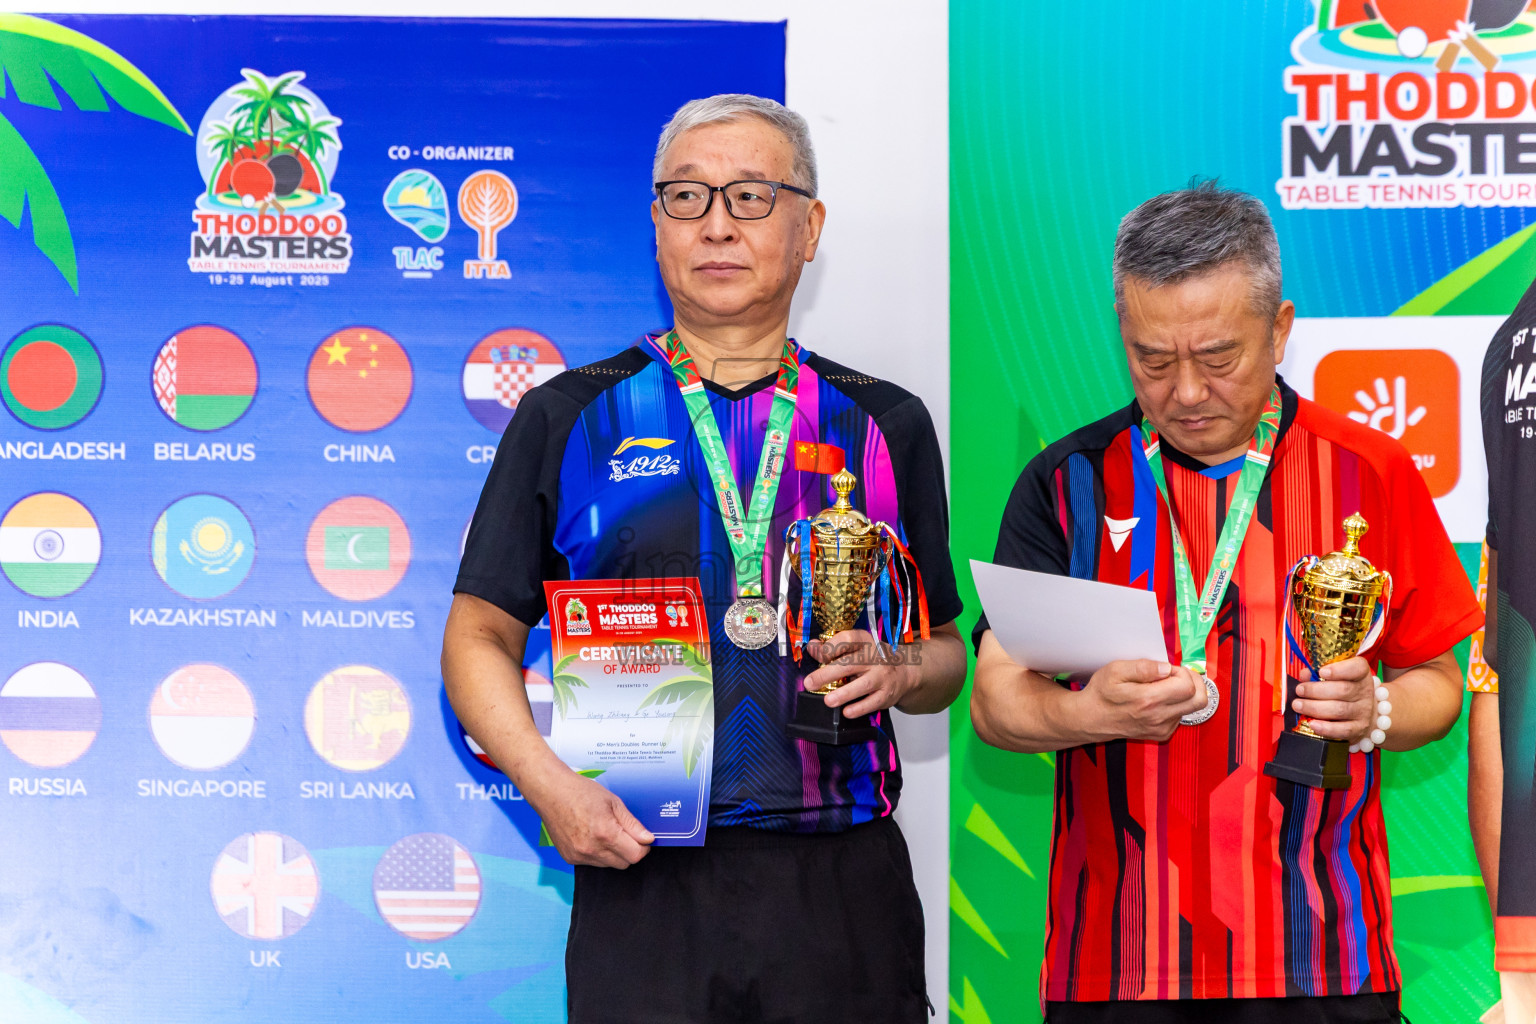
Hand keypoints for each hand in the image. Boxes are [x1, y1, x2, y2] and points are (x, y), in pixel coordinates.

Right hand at [528, 765, 652, 868]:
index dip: (643, 847)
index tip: (642, 839)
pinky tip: (591, 836)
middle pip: (624, 863)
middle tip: (624, 833)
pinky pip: (592, 863)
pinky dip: (597, 854)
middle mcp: (592, 849)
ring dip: (613, 853)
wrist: (550, 792)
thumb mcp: (613, 802)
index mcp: (606, 833)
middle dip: (629, 850)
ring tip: (604, 831)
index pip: (635, 855)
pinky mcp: (569, 858)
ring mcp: (579, 856)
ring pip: (608, 865)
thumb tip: (648, 839)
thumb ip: (632, 824)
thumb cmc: (581, 792)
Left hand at [804, 629, 918, 718]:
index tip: (818, 655)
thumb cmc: (872, 659)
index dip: (831, 647)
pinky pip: (872, 703)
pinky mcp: (886, 694)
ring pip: (863, 685)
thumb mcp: (856, 648)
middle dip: (828, 674)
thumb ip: (833, 648)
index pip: (847, 639)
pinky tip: (846, 712)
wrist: (904, 671)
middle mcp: (875, 657)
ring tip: (828, 701)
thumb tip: (812, 646)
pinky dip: (859, 708)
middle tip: (810, 683)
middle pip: (850, 664)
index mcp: (865, 641)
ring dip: (844, 694)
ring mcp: (882, 676)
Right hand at [1082, 659, 1207, 742]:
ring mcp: (1161, 728)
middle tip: (1178, 675)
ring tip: (1164, 686)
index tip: (1168, 669)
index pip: (1188, 685)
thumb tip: (1166, 668)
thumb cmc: (1102, 692)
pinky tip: (1159, 699)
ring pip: (1192, 708)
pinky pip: (1181, 716)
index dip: (1182, 672)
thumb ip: (1143, 667)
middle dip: (1194, 682)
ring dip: (1184, 693)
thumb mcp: (1115, 670)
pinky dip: (1176, 704)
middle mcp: (1159, 717)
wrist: (1091, 718)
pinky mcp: (1161, 734)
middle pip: (1199, 700)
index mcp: (1148, 699)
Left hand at [1291, 656, 1376, 742]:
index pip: (1357, 668)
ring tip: (1298, 705)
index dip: (1339, 669)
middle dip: (1316, 690)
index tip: (1321, 671)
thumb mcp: (1333, 677)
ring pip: (1340, 710)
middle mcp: (1365, 692)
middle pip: (1342, 690)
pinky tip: (1312, 724)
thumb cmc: (1342, 690)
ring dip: (1315, 708)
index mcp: (1361, 674)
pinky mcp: (1359, 729)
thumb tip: (1305, 674)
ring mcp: (1363, 712)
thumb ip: (1317, 673)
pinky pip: (1343, 730)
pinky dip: (1326, 728)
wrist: (1363, 713)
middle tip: (1299, 690)